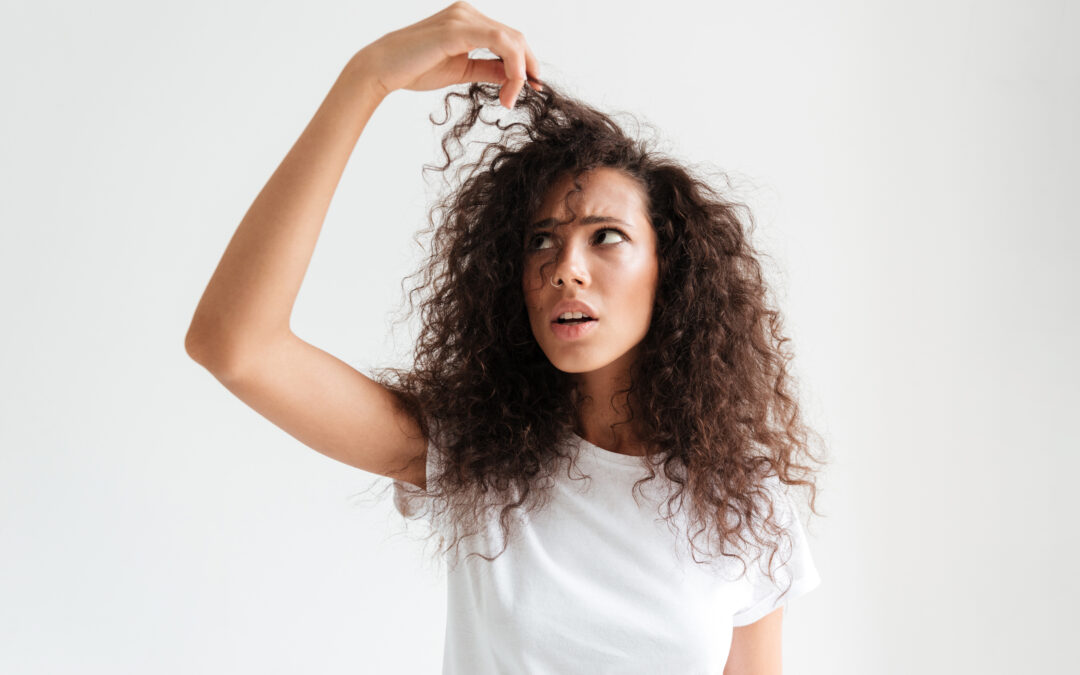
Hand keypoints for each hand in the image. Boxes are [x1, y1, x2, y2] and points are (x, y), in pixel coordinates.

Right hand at [355, 1, 541, 108]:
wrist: (382, 69)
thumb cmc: (414, 69)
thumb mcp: (462, 70)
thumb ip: (487, 68)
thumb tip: (512, 76)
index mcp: (468, 20)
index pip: (509, 38)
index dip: (526, 63)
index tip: (531, 88)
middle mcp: (468, 13)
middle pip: (515, 37)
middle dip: (527, 69)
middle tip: (522, 97)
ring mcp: (463, 17)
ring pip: (512, 40)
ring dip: (520, 72)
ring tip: (509, 98)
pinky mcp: (458, 29)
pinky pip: (500, 42)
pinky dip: (512, 66)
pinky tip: (510, 87)